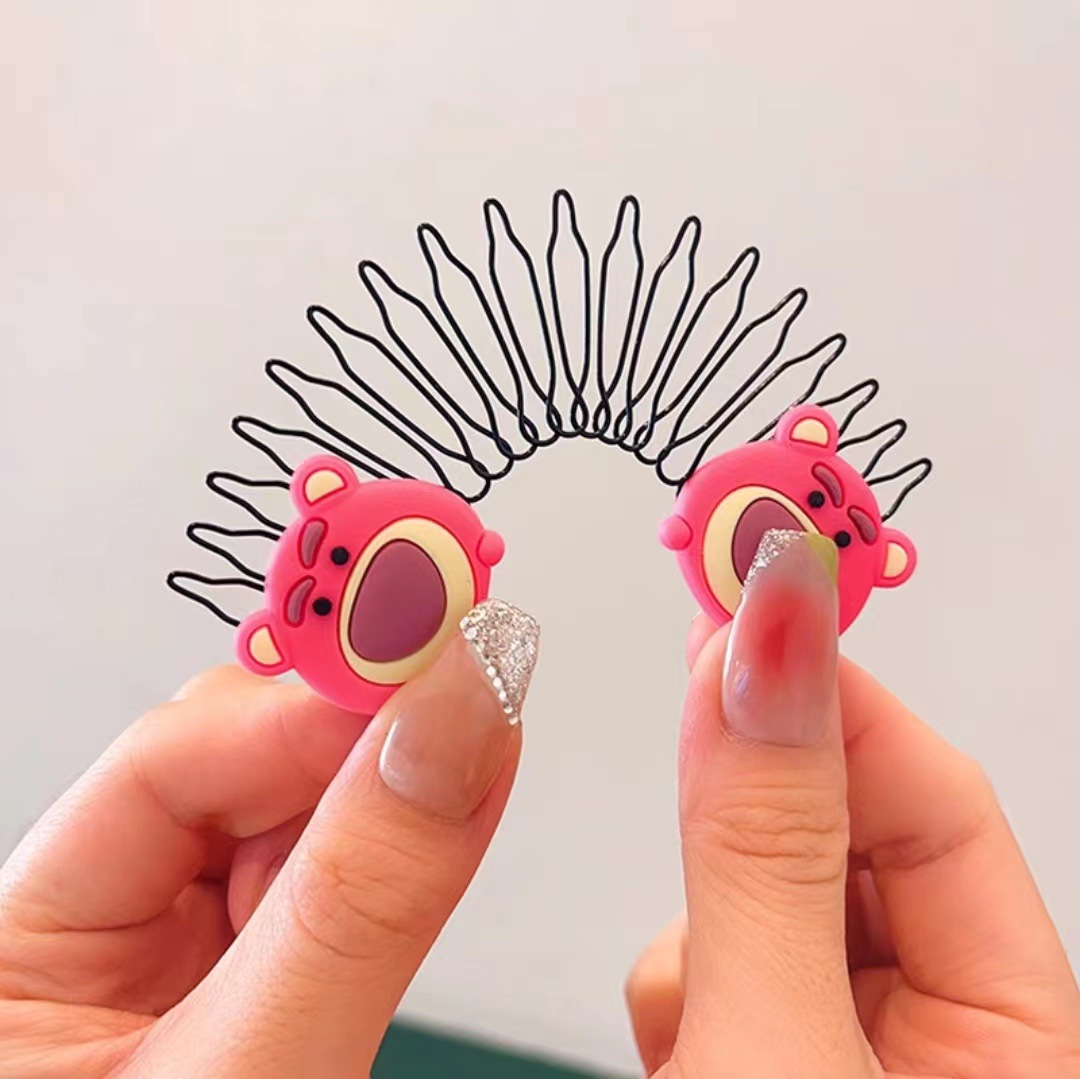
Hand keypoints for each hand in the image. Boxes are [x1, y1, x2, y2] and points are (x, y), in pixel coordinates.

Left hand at [0, 600, 537, 1077]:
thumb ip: (361, 901)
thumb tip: (459, 727)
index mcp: (20, 951)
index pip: (176, 757)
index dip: (313, 693)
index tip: (431, 639)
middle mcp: (97, 934)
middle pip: (239, 764)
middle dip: (360, 716)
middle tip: (470, 656)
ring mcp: (182, 955)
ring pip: (296, 812)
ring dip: (386, 775)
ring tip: (472, 725)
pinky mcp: (254, 980)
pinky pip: (327, 874)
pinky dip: (396, 840)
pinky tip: (442, 810)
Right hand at [626, 536, 1079, 1076]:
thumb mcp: (776, 1049)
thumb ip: (761, 852)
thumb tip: (764, 643)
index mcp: (1017, 1042)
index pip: (942, 805)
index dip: (836, 701)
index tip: (745, 602)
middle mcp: (941, 1036)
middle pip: (844, 839)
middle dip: (753, 815)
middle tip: (693, 700)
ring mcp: (842, 1043)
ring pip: (764, 892)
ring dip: (703, 925)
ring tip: (686, 1015)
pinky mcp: (762, 1053)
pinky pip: (718, 957)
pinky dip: (678, 981)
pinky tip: (675, 1042)